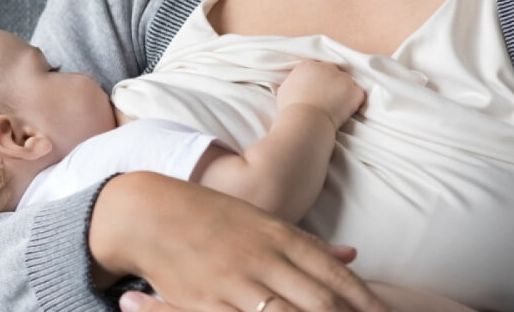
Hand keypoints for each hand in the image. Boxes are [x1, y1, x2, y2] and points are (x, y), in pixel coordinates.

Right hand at [91, 172, 388, 311]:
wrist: (149, 211)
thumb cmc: (211, 217)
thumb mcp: (263, 222)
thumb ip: (307, 243)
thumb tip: (353, 256)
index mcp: (279, 235)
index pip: (333, 273)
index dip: (363, 300)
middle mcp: (262, 257)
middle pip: (318, 300)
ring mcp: (234, 281)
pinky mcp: (205, 302)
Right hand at [276, 60, 364, 127]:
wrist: (305, 120)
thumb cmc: (291, 109)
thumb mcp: (284, 90)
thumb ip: (292, 83)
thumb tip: (291, 85)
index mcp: (308, 65)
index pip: (317, 69)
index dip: (319, 81)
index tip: (317, 92)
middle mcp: (326, 67)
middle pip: (333, 72)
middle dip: (332, 84)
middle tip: (327, 100)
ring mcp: (342, 78)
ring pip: (347, 83)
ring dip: (344, 92)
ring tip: (336, 108)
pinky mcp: (354, 91)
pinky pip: (358, 94)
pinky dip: (354, 102)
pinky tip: (344, 111)